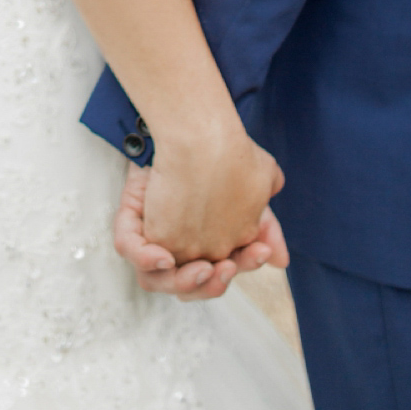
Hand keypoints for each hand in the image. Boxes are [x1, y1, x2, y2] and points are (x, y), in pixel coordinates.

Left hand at [113, 161, 288, 301]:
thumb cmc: (223, 155)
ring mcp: (153, 238)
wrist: (195, 124)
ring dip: (182, 282)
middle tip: (226, 266)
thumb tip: (279, 260)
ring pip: (157, 280)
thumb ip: (266, 227)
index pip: (224, 271)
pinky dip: (146, 260)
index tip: (260, 250)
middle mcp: (178, 247)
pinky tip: (166, 257)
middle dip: (212, 284)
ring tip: (201, 268)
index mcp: (205, 247)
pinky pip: (131, 251)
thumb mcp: (253, 191)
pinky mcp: (131, 224)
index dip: (243, 265)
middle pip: (191, 285)